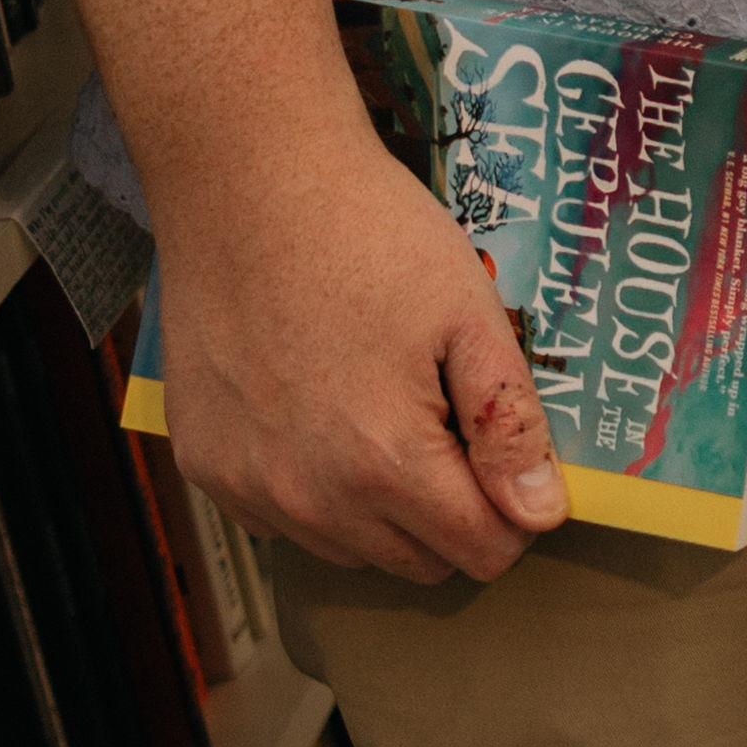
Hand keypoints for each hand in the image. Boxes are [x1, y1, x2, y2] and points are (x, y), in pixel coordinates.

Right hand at [151, 135, 571, 585]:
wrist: (250, 184)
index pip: (480, 553)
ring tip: (383, 405)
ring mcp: (249, 488)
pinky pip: (280, 518)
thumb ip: (508, 424)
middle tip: (448, 418)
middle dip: (452, 512)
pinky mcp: (203, 466)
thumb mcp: (469, 313)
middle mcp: (310, 499)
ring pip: (348, 549)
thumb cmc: (371, 235)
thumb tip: (542, 514)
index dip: (513, 509)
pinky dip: (312, 488)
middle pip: (417, 563)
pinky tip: (318, 407)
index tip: (507, 452)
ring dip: (381, 508)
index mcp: (387, 465)